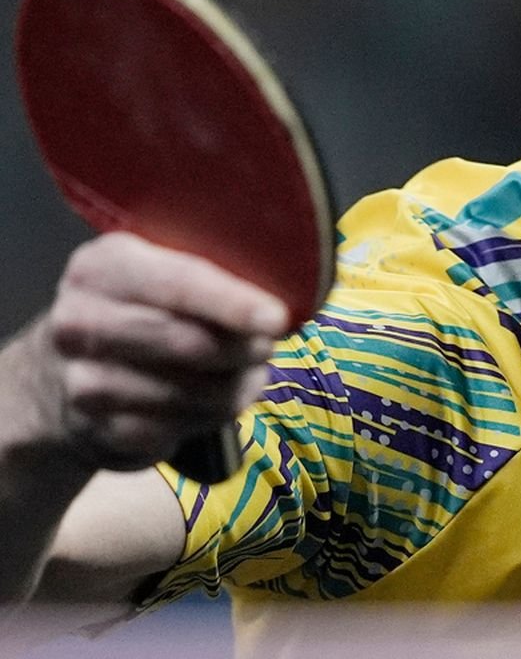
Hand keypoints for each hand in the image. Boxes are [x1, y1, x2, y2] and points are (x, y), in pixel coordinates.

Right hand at [29, 232, 287, 471]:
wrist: (60, 376)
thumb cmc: (135, 314)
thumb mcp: (157, 275)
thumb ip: (210, 276)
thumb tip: (281, 304)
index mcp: (102, 268)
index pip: (179, 283)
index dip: (233, 303)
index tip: (276, 319)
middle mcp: (81, 321)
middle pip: (189, 343)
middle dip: (243, 350)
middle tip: (266, 347)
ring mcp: (85, 380)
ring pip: (193, 392)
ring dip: (235, 388)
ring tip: (242, 375)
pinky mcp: (98, 429)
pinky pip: (181, 428)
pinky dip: (211, 418)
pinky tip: (209, 404)